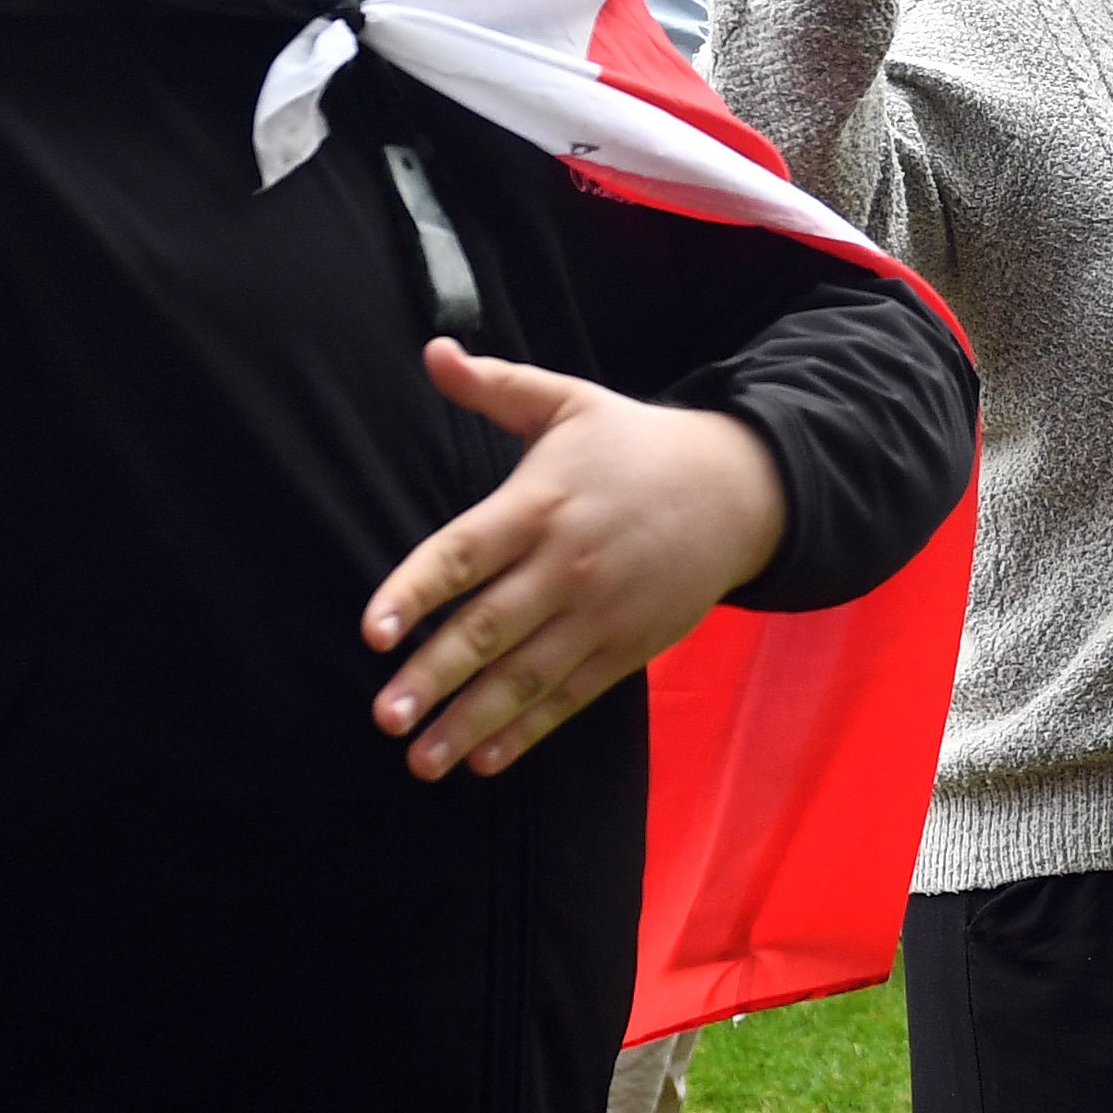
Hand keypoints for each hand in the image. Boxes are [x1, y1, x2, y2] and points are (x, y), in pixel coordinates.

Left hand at [359, 342, 786, 779]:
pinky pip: (570, 698)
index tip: (372, 632)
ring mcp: (599, 614)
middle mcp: (566, 565)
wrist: (739, 490)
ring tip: (422, 761)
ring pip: (526, 676)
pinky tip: (485, 760)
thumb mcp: (568, 402)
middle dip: (434, 676)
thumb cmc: (636, 445)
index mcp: (539, 504)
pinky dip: (529, 731)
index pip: (464, 553)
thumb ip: (495, 386)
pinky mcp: (627, 648)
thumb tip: (433, 351)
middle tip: (385, 716)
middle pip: (489, 628)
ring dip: (471, 722)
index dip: (415, 592)